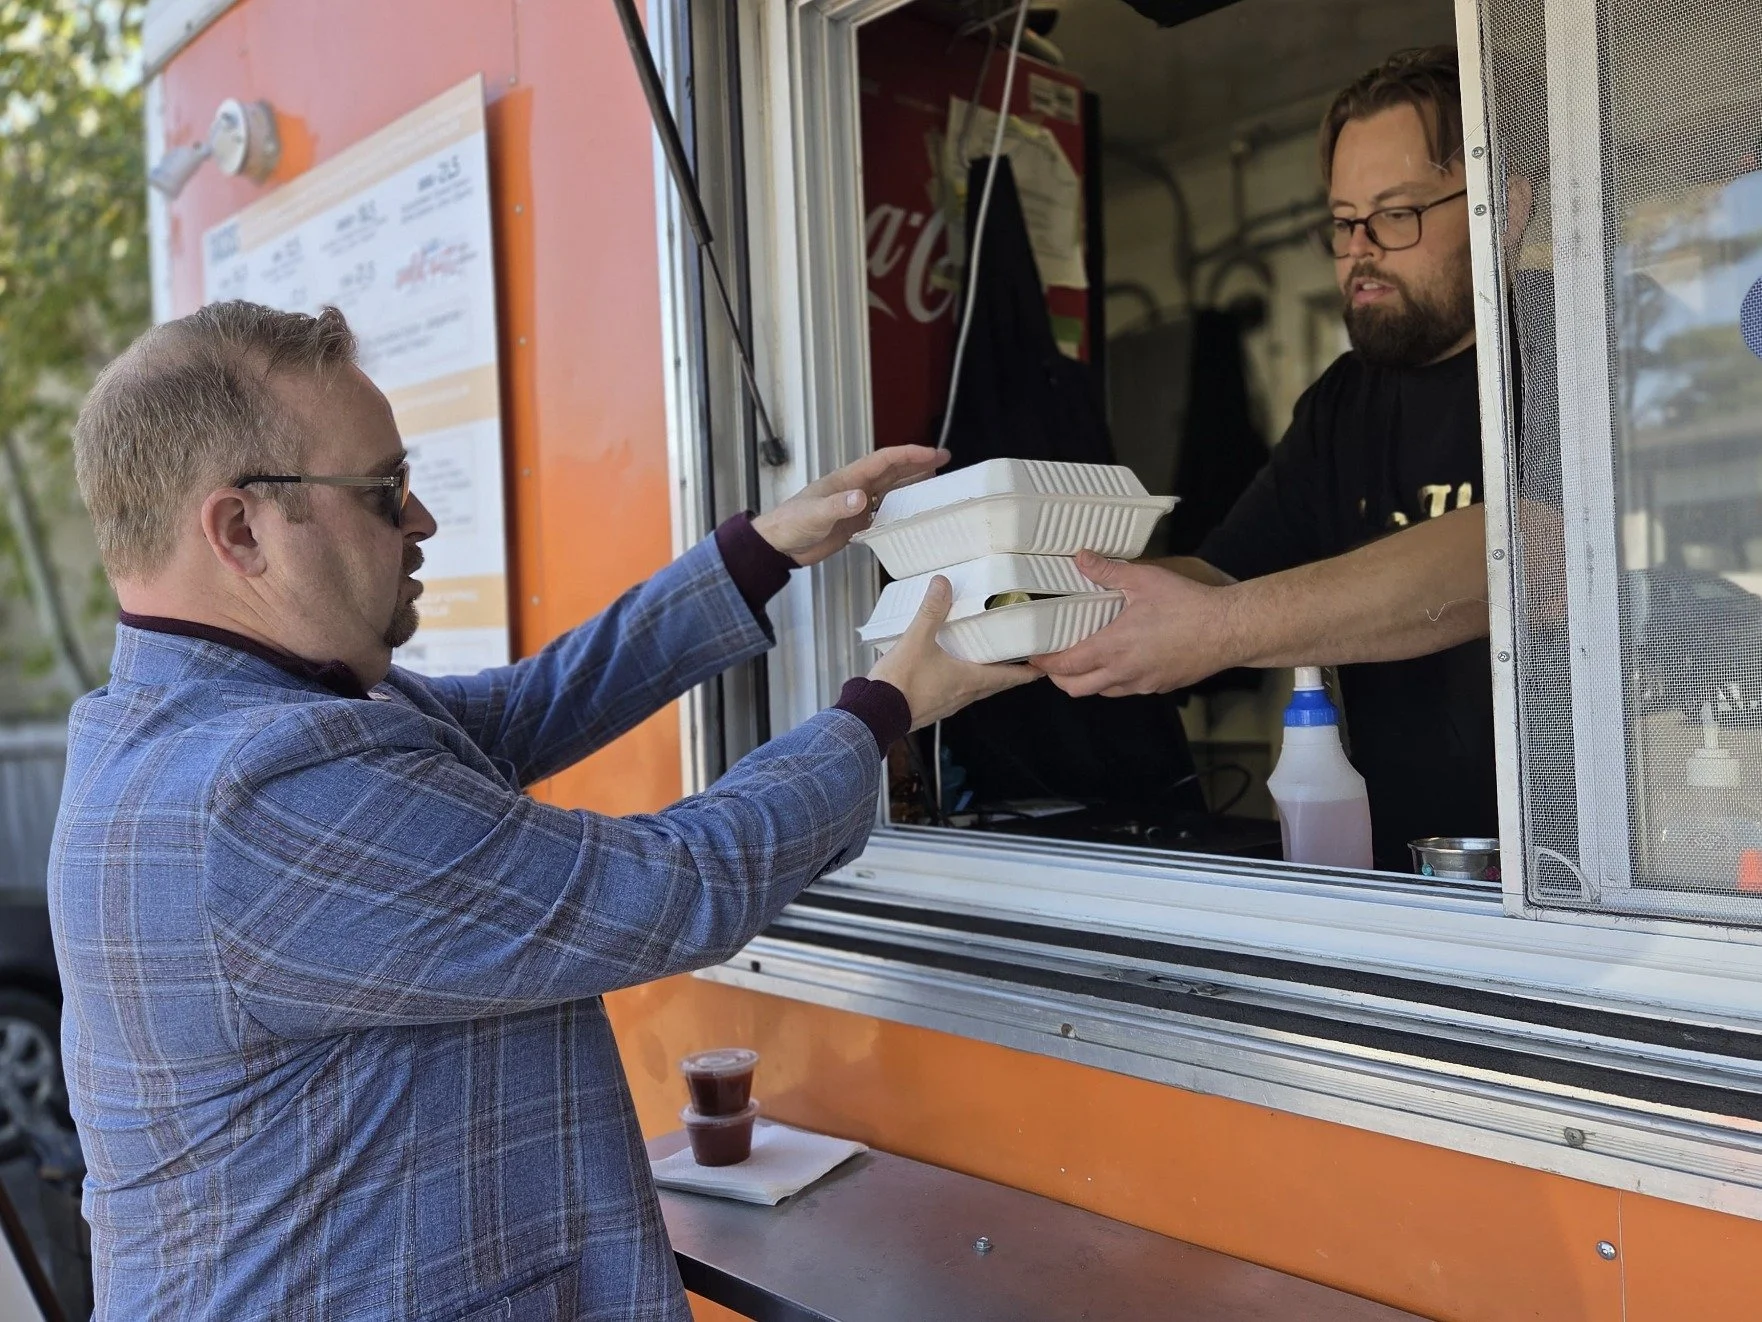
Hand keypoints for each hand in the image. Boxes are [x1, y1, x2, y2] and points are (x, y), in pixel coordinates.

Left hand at [752, 445, 948, 566]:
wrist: (779, 545)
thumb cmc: (790, 524)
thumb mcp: (814, 514)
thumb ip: (837, 505)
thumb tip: (862, 498)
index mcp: (848, 479)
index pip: (884, 461)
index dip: (910, 455)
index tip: (932, 453)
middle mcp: (855, 488)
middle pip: (893, 471)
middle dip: (918, 464)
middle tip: (944, 459)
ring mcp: (856, 505)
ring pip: (890, 490)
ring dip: (912, 484)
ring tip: (935, 482)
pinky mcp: (854, 523)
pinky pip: (883, 513)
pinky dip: (899, 511)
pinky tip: (911, 514)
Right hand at [868, 576, 1039, 729]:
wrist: (875, 713)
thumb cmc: (900, 683)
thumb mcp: (917, 639)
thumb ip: (931, 611)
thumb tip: (942, 584)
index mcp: (968, 680)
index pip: (1007, 678)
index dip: (1026, 673)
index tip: (1041, 669)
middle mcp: (963, 695)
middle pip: (994, 685)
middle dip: (1008, 675)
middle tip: (1018, 663)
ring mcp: (947, 704)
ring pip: (975, 691)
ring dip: (985, 679)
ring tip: (986, 662)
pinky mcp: (931, 708)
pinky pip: (955, 694)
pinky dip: (962, 683)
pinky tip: (950, 671)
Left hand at [1031, 551, 1241, 696]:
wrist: (1230, 630)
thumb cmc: (1189, 605)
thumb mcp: (1145, 580)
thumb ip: (1108, 571)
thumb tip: (1081, 558)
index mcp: (1114, 647)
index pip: (1066, 665)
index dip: (1045, 663)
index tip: (1033, 656)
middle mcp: (1124, 672)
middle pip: (1076, 689)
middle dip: (1058, 679)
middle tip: (1052, 662)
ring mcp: (1143, 683)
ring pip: (1102, 691)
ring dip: (1086, 680)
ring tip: (1082, 659)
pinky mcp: (1161, 686)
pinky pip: (1128, 689)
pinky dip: (1114, 680)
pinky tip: (1119, 661)